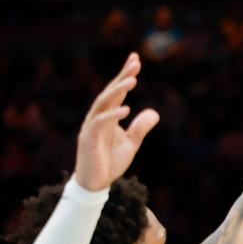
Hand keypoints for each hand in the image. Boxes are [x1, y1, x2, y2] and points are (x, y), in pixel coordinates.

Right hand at [74, 53, 159, 191]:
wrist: (96, 184)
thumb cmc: (110, 162)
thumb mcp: (131, 143)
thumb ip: (140, 127)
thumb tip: (155, 112)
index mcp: (107, 117)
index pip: (116, 92)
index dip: (125, 75)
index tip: (135, 59)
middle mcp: (97, 118)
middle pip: (109, 93)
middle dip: (122, 77)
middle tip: (135, 63)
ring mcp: (91, 127)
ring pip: (103, 104)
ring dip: (117, 91)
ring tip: (132, 80)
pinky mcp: (88, 140)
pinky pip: (99, 124)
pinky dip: (112, 115)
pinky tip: (126, 109)